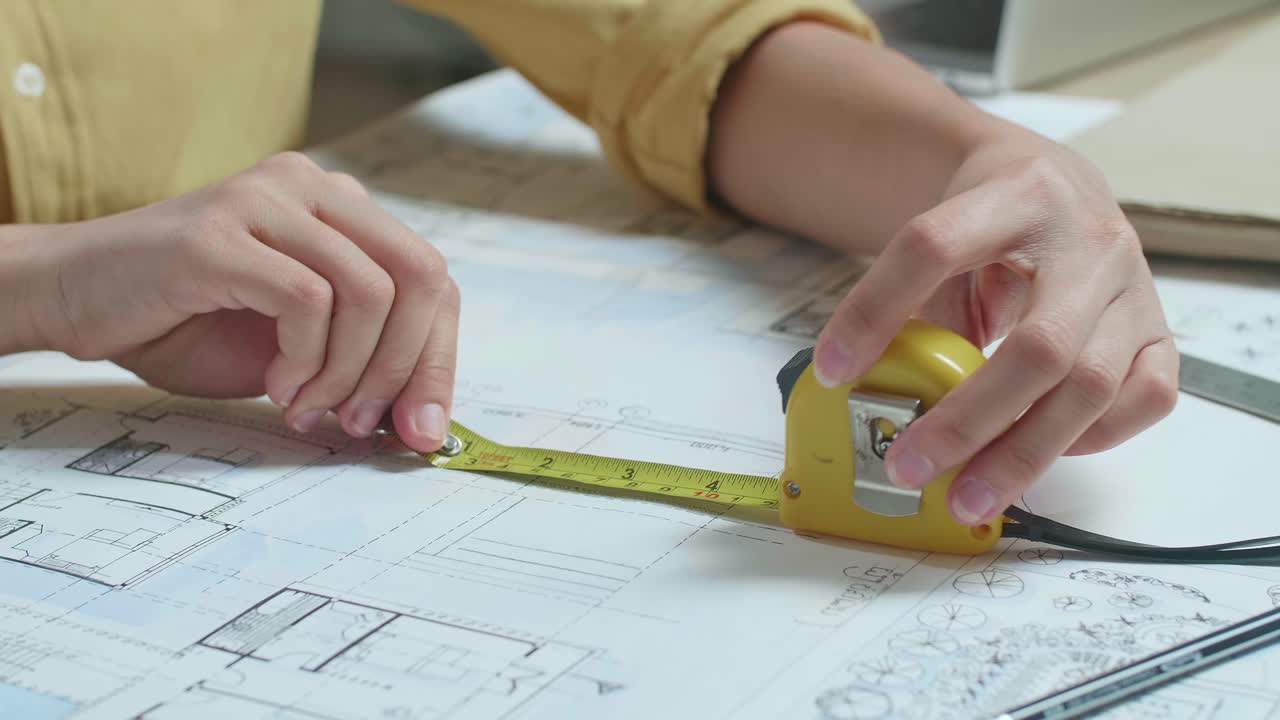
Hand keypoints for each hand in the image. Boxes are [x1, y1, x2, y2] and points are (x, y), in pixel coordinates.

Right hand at [24, 152, 457, 451]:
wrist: (75, 298)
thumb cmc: (187, 324)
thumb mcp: (297, 349)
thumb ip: (360, 361)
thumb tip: (424, 419)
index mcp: (342, 209)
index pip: (432, 279)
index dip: (437, 360)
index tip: (422, 430)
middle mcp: (314, 189)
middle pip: (422, 277)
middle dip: (408, 369)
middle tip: (364, 424)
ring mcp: (268, 201)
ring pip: (373, 291)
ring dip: (350, 372)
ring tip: (308, 407)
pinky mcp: (222, 233)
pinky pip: (309, 300)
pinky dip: (306, 360)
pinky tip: (278, 386)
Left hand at [705, 21, 1178, 525]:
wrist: (1059, 189)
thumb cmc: (989, 227)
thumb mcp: (943, 242)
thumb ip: (915, 308)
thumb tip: (866, 397)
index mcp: (1016, 195)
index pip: (933, 246)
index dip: (875, 310)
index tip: (832, 369)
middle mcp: (1089, 240)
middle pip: (1037, 346)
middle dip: (967, 421)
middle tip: (906, 466)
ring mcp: (1134, 289)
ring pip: (1092, 386)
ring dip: (1022, 454)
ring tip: (966, 498)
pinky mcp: (1160, 330)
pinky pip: (1144, 398)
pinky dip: (1091, 438)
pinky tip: (1040, 452)